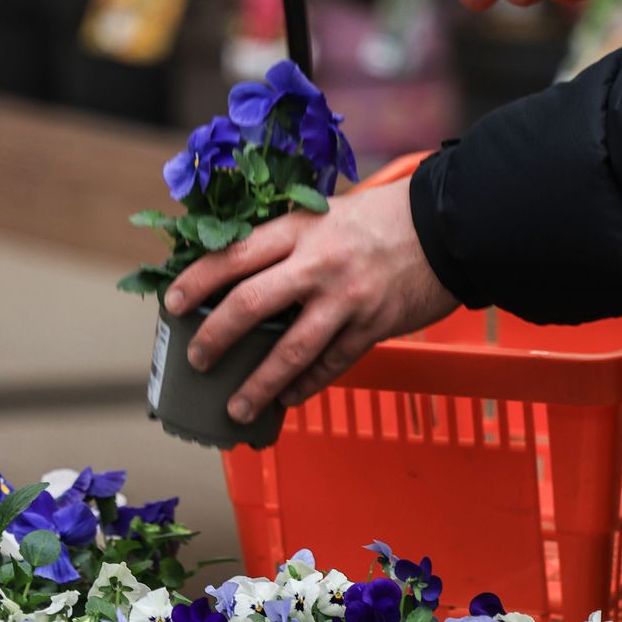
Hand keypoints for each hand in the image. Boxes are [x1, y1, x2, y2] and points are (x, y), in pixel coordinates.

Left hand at [163, 182, 457, 421]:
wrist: (448, 226)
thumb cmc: (379, 218)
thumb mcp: (324, 213)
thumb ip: (284, 240)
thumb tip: (234, 272)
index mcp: (298, 230)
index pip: (233, 255)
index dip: (197, 281)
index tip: (173, 303)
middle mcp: (317, 264)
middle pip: (251, 304)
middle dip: (215, 337)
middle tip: (196, 359)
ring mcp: (346, 300)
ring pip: (291, 351)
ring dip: (259, 384)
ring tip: (235, 408)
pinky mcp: (373, 327)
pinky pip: (331, 364)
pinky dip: (307, 385)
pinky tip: (288, 399)